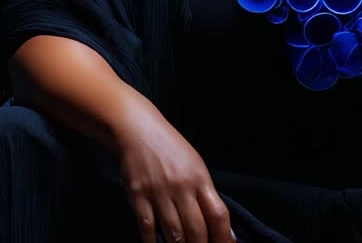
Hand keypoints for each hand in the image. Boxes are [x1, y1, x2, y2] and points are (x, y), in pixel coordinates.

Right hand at [112, 102, 235, 242]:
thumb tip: (220, 226)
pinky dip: (152, 242)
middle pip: (197, 229)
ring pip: (173, 232)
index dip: (224, 237)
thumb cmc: (170, 148)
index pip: (218, 214)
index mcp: (200, 178)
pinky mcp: (138, 195)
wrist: (137, 129)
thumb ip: (205, 194)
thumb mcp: (194, 164)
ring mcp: (159, 192)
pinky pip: (147, 226)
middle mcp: (182, 187)